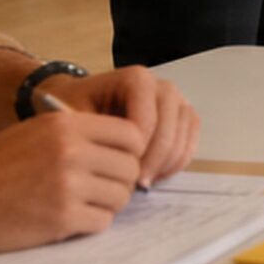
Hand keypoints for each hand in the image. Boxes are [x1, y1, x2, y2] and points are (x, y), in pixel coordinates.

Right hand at [0, 109, 148, 254]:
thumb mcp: (33, 132)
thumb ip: (75, 135)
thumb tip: (119, 148)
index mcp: (66, 124)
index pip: (131, 133)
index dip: (128, 151)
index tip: (114, 163)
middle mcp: (71, 150)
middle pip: (130, 166)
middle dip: (119, 181)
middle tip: (99, 189)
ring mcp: (68, 185)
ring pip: (121, 196)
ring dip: (106, 204)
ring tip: (81, 205)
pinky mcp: (61, 218)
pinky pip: (102, 222)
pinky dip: (90, 224)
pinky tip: (68, 221)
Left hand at [36, 67, 199, 187]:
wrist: (83, 100)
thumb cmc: (76, 107)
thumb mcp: (73, 116)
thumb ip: (90, 133)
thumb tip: (106, 159)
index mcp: (137, 79)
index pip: (147, 119)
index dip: (137, 150)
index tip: (119, 171)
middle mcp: (162, 86)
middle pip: (169, 128)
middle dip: (153, 159)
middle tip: (134, 184)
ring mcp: (176, 101)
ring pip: (182, 136)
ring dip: (166, 163)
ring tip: (142, 182)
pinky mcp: (183, 116)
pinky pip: (190, 141)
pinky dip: (177, 162)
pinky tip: (156, 175)